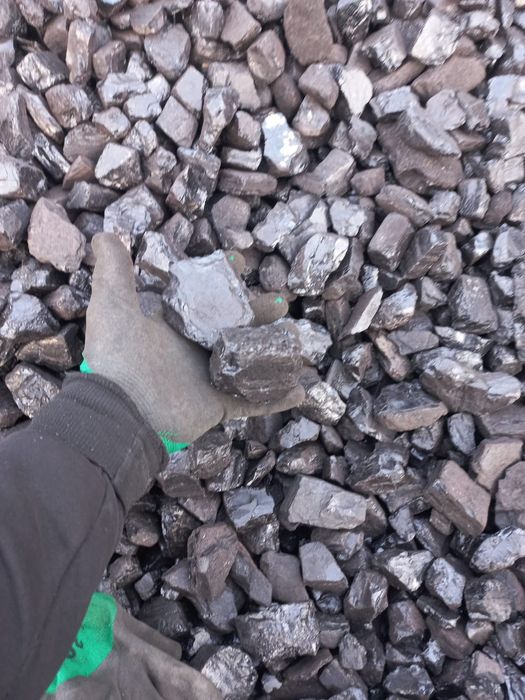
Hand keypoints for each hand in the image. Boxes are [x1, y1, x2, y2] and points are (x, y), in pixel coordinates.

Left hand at [83, 234, 303, 444]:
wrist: (123, 408)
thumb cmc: (118, 354)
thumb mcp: (112, 305)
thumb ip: (114, 271)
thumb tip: (104, 236)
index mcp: (176, 324)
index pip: (205, 295)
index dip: (222, 277)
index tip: (237, 260)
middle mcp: (195, 348)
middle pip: (235, 326)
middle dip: (260, 312)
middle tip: (279, 301)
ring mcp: (209, 378)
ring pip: (250, 360)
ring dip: (274, 350)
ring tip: (296, 339)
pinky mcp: (219, 405)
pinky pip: (254, 401)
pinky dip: (277, 398)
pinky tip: (300, 388)